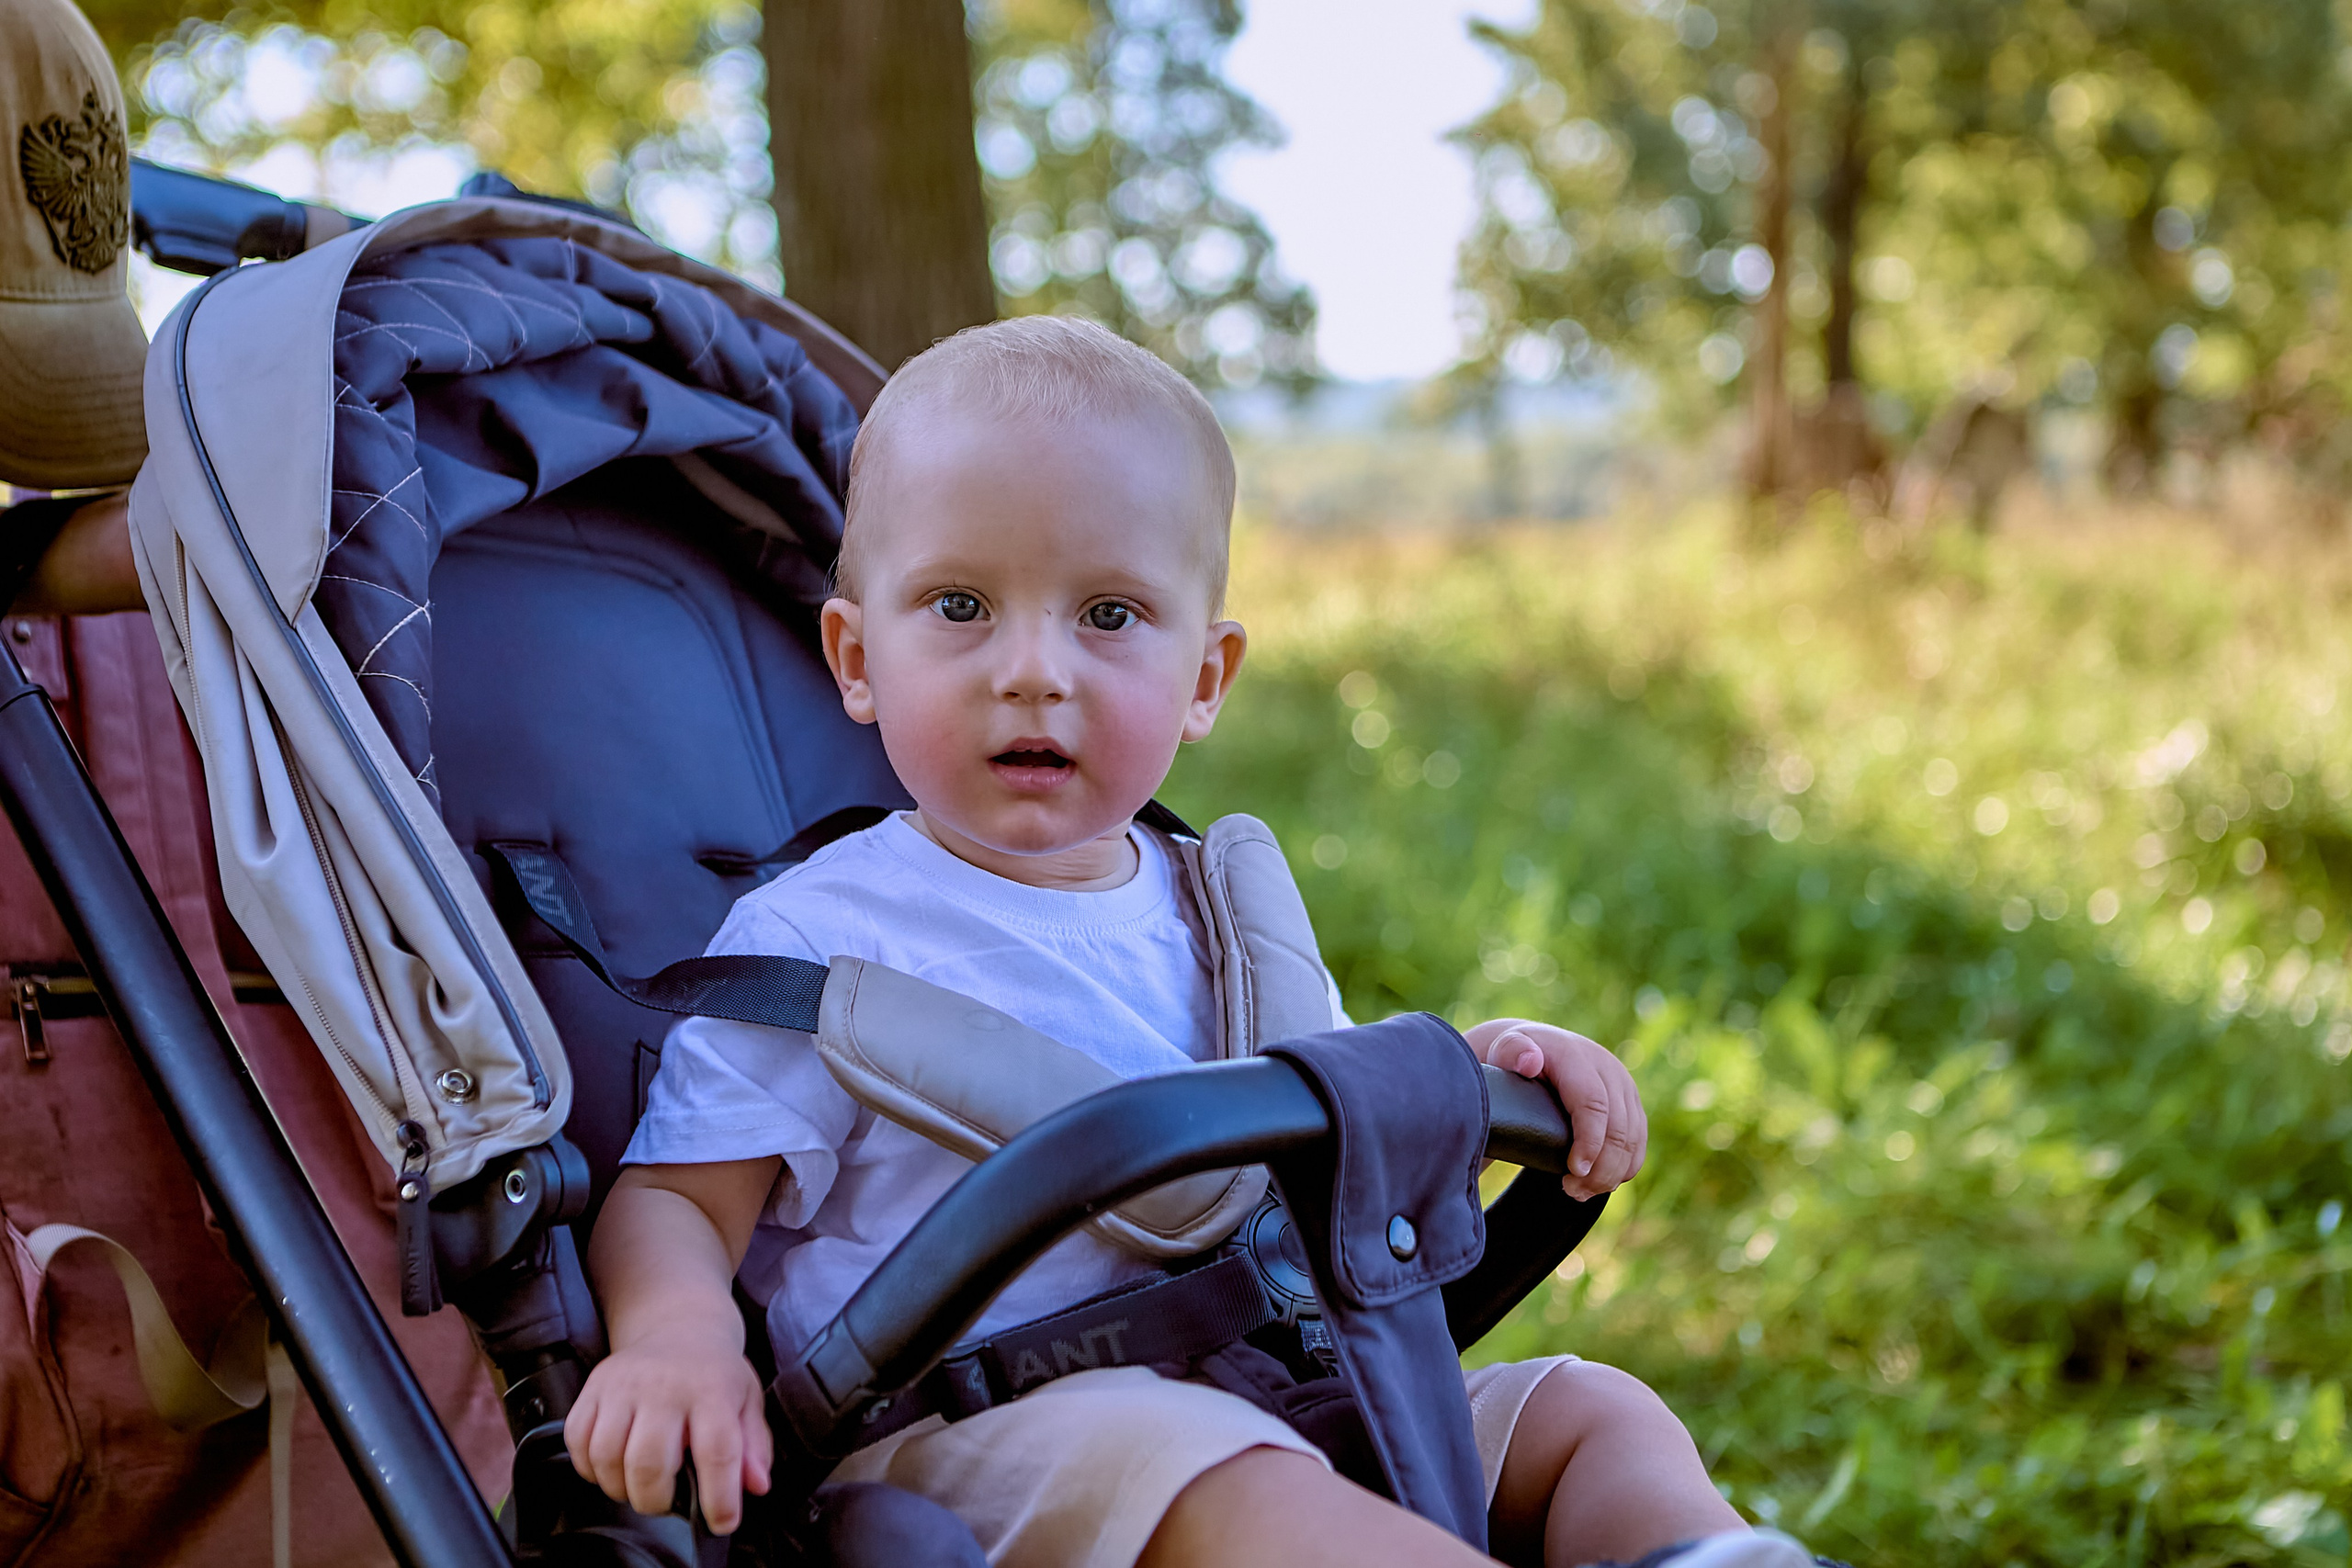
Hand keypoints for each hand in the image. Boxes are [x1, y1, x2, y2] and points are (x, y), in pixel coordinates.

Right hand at [565, 1333, 771, 1534]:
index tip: (722, 1521)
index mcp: (711, 1389)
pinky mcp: (592, 1388)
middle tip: (668, 1500)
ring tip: (640, 1483)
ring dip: (621, 1488)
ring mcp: (622, 1385)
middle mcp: (663, 1385)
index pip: (717, 1451)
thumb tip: (756, 1484)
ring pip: (607, 1458)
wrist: (678, 1327)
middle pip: (648, 1464)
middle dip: (656, 1500)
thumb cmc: (713, 1373)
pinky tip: (614, 1465)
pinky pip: (578, 1442)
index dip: (720, 1497)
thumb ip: (754, 1446)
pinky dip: (590, 1468)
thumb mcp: (747, 1402)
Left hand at [1464, 1019, 1647, 1199]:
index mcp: (1576, 1057)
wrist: (1533, 1047)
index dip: (1589, 1142)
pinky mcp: (1630, 1102)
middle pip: (1618, 1128)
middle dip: (1600, 1168)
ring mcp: (1622, 1085)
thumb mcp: (1504, 1049)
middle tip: (1572, 1191)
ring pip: (1632, 1138)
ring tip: (1581, 1192)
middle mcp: (1606, 1068)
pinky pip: (1638, 1140)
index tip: (1573, 1172)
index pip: (1593, 1105)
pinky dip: (1625, 1166)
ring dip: (1612, 1173)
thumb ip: (1511, 1051)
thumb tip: (1529, 1062)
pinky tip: (1603, 1183)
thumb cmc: (1511, 1058)